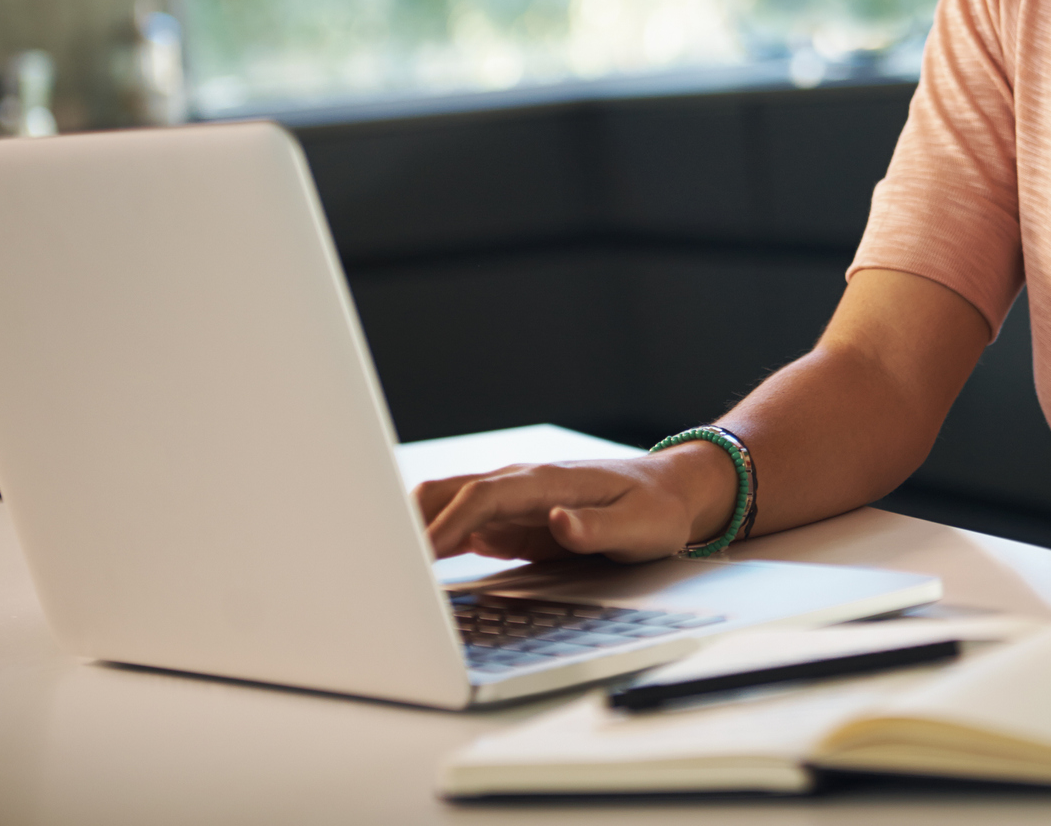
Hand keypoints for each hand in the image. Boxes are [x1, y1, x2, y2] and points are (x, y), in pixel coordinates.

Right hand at [412, 446, 734, 564]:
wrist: (671, 492)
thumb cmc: (656, 510)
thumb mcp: (639, 528)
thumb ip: (596, 529)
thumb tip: (558, 522)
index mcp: (546, 481)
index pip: (482, 496)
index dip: (447, 525)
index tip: (418, 556)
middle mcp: (521, 483)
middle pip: (450, 493)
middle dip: (410, 522)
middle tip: (378, 565)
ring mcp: (513, 501)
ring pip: (447, 505)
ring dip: (413, 530)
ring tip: (382, 569)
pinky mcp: (512, 521)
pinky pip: (462, 526)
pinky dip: (432, 542)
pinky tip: (412, 568)